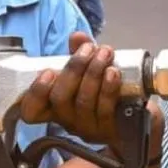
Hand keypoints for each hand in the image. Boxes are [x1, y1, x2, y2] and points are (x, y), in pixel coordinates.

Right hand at [19, 31, 164, 152]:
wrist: (136, 113)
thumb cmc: (104, 89)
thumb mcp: (89, 69)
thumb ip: (79, 52)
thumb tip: (77, 37)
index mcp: (54, 106)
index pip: (31, 110)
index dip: (35, 93)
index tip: (47, 72)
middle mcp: (67, 120)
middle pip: (60, 99)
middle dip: (73, 70)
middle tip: (88, 50)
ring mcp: (87, 129)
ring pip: (83, 102)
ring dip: (93, 74)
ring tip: (105, 54)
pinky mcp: (109, 131)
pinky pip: (105, 110)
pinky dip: (108, 89)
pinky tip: (113, 73)